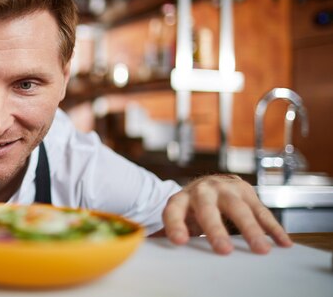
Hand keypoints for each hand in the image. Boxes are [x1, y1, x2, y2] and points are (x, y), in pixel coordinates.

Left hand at [162, 174, 292, 254]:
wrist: (208, 185)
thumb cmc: (191, 208)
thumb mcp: (178, 218)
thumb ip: (170, 231)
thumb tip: (152, 246)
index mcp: (182, 199)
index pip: (173, 211)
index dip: (175, 225)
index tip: (179, 241)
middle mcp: (203, 191)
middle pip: (208, 209)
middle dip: (216, 230)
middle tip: (223, 250)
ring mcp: (226, 189)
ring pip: (239, 209)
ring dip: (251, 230)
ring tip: (261, 250)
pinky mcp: (247, 192)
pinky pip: (262, 212)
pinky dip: (273, 228)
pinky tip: (283, 242)